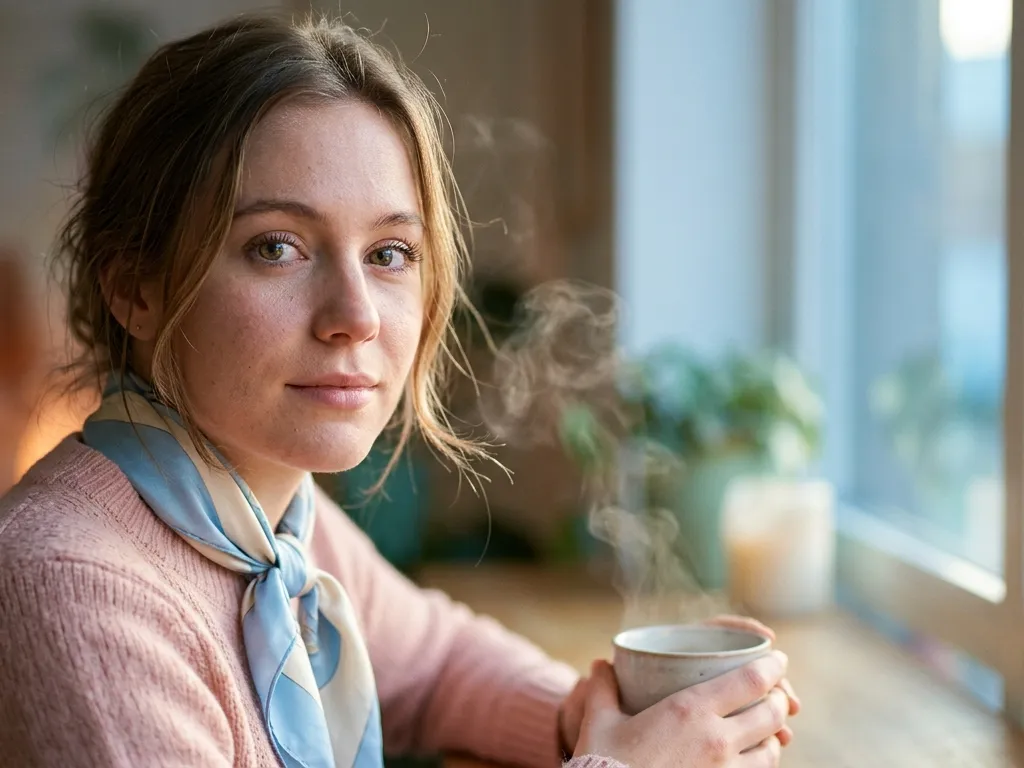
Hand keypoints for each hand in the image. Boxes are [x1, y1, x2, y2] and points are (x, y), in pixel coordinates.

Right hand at [558, 614, 799, 754]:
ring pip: (771, 748)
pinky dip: (763, 761)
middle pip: (772, 713)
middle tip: (775, 693)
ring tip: (765, 728)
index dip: (773, 667)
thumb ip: (603, 689)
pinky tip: (752, 757)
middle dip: (780, 699)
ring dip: (774, 734)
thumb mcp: (600, 721)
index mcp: (689, 710)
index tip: (777, 659)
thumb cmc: (604, 762)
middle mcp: (716, 739)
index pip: (751, 681)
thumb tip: (600, 664)